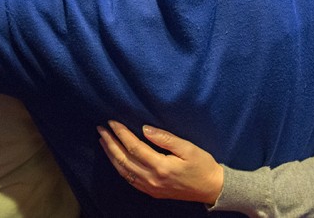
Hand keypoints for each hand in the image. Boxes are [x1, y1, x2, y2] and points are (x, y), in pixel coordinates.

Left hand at [97, 120, 223, 204]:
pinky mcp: (152, 192)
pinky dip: (119, 167)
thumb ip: (165, 138)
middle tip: (101, 129)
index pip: (134, 147)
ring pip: (123, 171)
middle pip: (123, 159)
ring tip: (103, 141)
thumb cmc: (202, 165)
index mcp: (161, 166)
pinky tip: (115, 158)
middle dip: (110, 142)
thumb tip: (144, 128)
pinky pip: (129, 179)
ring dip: (111, 155)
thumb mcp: (187, 147)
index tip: (112, 121)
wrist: (212, 188)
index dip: (121, 133)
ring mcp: (150, 188)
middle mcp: (152, 179)